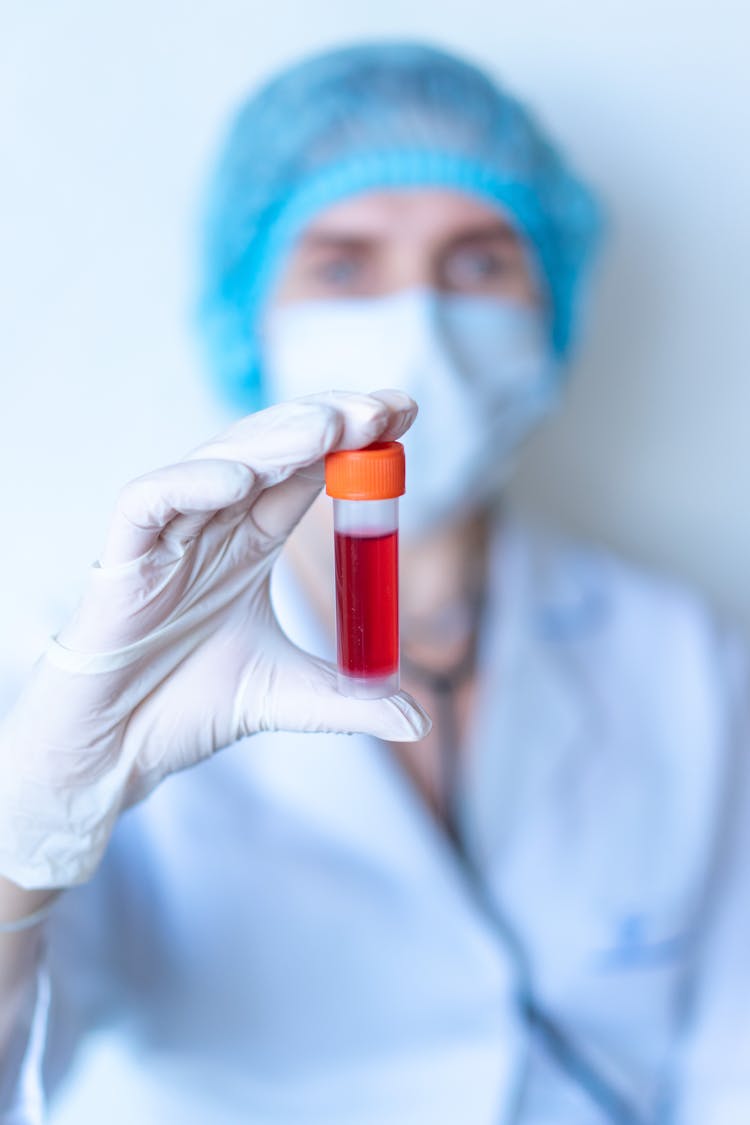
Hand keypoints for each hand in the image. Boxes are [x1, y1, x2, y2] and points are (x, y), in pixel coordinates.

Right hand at [0, 390, 429, 889]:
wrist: (114, 752)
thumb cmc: (186, 707)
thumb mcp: (286, 696)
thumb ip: (350, 701)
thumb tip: (418, 721)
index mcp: (250, 542)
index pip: (306, 471)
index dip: (352, 440)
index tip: (403, 416)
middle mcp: (213, 526)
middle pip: (270, 450)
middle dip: (326, 423)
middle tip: (381, 409)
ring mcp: (169, 537)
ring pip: (218, 464)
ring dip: (272, 441)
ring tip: (328, 428)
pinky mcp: (123, 559)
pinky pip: (150, 502)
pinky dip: (192, 485)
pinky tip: (241, 482)